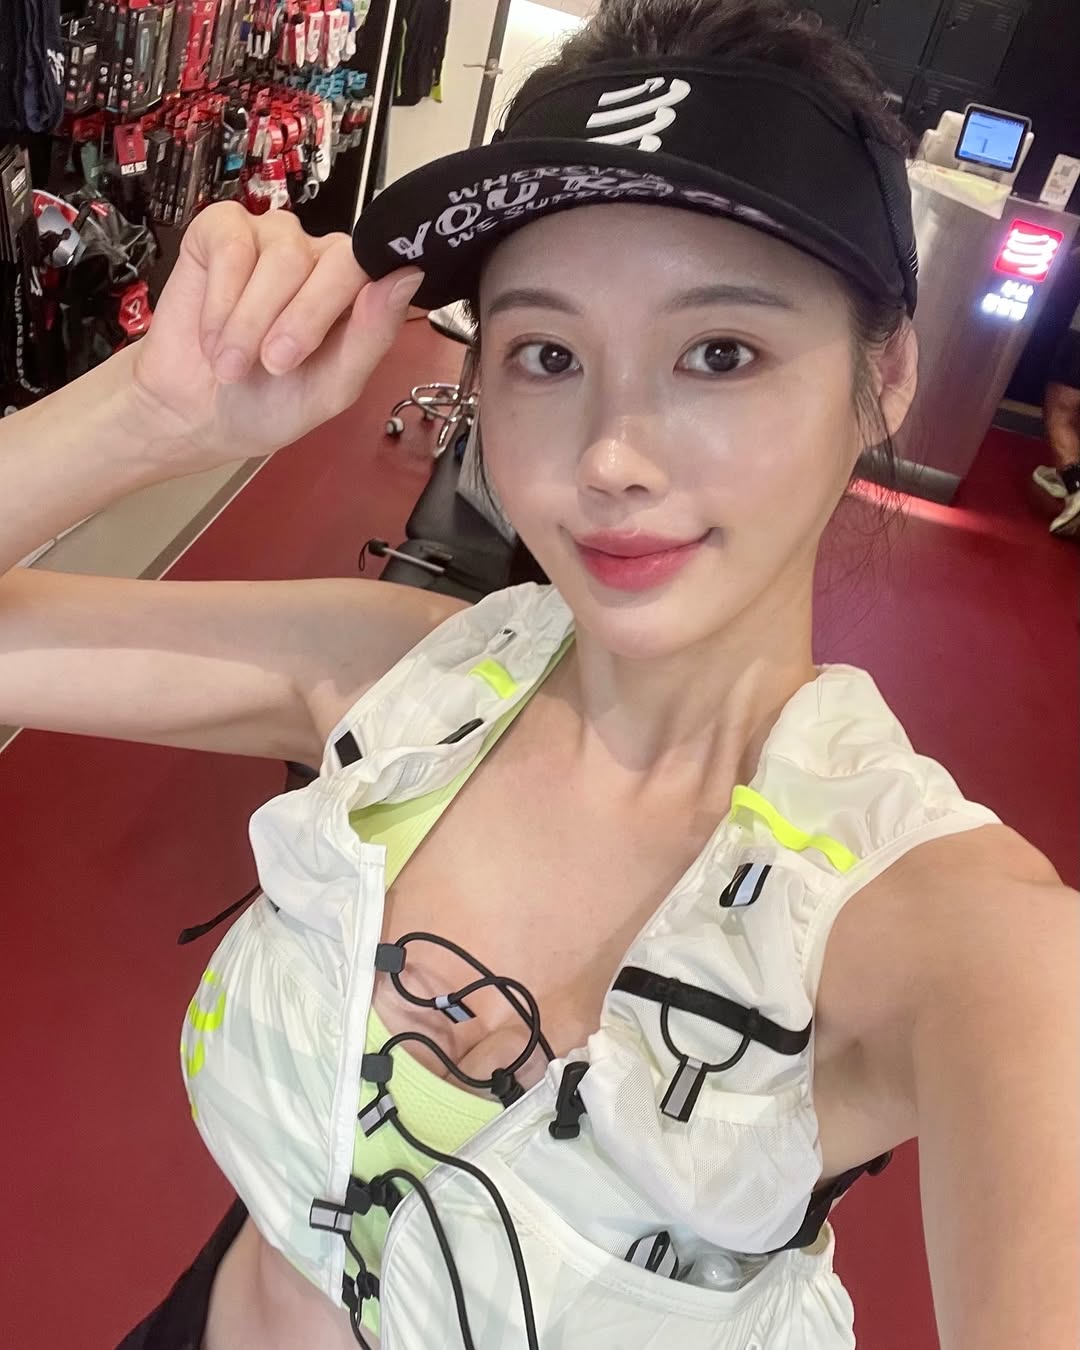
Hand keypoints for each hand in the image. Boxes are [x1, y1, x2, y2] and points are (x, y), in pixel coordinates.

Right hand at [129, 202, 422, 471]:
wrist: (197, 414)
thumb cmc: (271, 402)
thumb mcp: (332, 388)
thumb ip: (373, 335)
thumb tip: (408, 276)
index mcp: (356, 293)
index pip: (374, 270)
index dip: (339, 308)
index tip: (304, 351)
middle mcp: (319, 256)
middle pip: (332, 261)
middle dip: (300, 321)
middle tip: (272, 366)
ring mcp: (272, 237)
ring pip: (281, 257)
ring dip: (250, 323)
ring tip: (231, 363)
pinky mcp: (222, 229)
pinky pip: (231, 247)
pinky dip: (219, 302)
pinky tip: (212, 335)